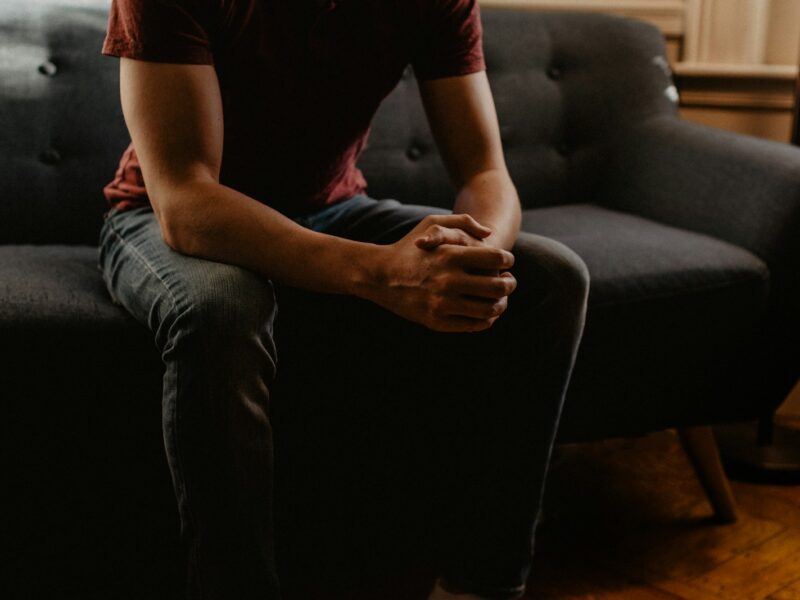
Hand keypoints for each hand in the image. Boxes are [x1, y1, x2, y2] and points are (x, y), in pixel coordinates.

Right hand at [366, 214, 516, 332]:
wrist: (379, 275)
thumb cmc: (409, 247)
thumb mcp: (432, 223)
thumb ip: (463, 222)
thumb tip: (490, 234)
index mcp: (450, 255)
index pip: (496, 260)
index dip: (508, 261)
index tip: (507, 263)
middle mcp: (448, 280)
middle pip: (498, 286)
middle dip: (510, 284)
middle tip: (510, 282)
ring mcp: (442, 304)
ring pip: (489, 309)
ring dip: (502, 304)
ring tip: (501, 299)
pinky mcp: (437, 322)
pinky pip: (473, 325)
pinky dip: (486, 320)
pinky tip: (486, 313)